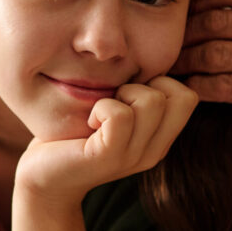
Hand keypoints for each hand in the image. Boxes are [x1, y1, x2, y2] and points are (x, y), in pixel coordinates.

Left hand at [15, 76, 196, 203]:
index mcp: (160, 140)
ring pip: (152, 101)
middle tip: (113, 100)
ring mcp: (133, 157)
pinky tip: (89, 120)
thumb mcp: (114, 111)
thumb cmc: (74, 134)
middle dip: (144, 85)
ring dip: (121, 94)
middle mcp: (153, 152)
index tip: (127, 93)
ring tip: (99, 111)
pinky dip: (102, 107)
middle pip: (179, 97)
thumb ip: (136, 94)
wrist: (43, 176)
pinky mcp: (108, 158)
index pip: (188, 97)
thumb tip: (147, 54)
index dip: (160, 82)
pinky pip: (120, 115)